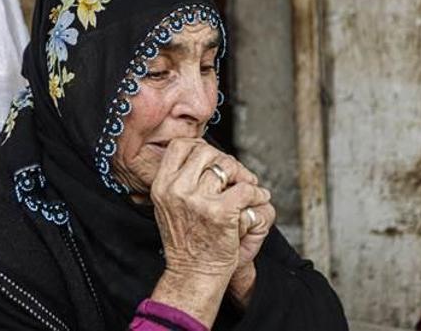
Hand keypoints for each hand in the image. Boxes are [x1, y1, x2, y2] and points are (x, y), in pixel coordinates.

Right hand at [149, 138, 269, 325]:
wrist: (192, 274)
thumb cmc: (185, 242)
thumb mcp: (167, 206)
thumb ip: (178, 180)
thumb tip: (200, 152)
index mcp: (162, 186)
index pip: (180, 146)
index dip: (201, 147)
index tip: (213, 158)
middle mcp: (176, 190)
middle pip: (206, 152)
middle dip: (225, 160)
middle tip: (235, 175)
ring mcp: (198, 201)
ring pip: (227, 167)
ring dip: (243, 175)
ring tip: (249, 186)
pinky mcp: (220, 213)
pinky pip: (245, 189)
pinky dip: (257, 193)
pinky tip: (258, 199)